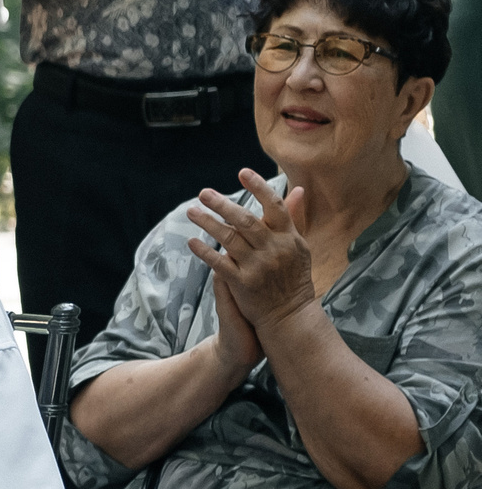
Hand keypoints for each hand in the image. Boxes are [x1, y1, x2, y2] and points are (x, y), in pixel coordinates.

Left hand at [186, 171, 315, 333]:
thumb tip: (296, 189)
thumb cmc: (292, 276)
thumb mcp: (298, 246)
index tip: (242, 173)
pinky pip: (219, 264)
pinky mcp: (243, 284)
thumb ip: (292, 218)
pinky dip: (205, 251)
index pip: (274, 206)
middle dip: (223, 204)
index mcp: (289, 238)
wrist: (290, 315)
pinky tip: (192, 242)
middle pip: (246, 221)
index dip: (259, 188)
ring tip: (191, 212)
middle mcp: (275, 250)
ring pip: (229, 239)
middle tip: (203, 192)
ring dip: (208, 223)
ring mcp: (258, 267)